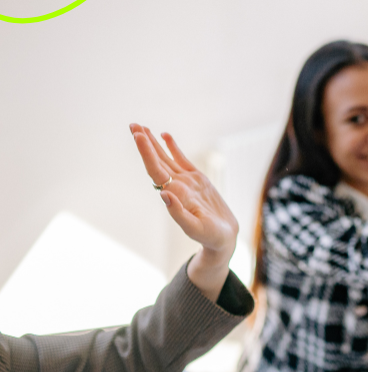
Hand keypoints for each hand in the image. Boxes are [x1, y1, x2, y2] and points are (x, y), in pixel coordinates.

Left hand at [130, 123, 237, 301]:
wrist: (223, 238)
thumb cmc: (210, 236)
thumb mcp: (194, 228)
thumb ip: (178, 213)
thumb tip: (164, 194)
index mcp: (175, 195)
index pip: (156, 170)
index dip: (146, 153)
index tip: (138, 135)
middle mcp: (177, 186)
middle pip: (156, 161)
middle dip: (144, 143)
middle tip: (132, 125)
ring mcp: (187, 182)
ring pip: (166, 158)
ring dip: (153, 143)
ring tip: (141, 127)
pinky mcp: (198, 180)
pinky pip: (182, 160)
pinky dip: (173, 147)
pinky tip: (164, 135)